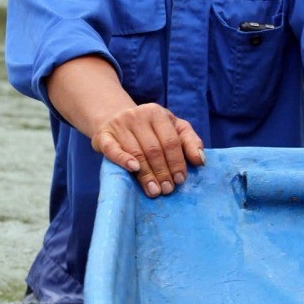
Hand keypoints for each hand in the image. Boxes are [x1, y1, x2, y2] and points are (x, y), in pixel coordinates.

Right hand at [91, 103, 205, 198]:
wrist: (113, 117)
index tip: (180, 180)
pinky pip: (113, 149)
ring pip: (136, 152)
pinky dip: (123, 159)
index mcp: (157, 113)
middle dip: (163, 172)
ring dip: (147, 174)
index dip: (177, 162)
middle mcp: (137, 116)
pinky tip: (133, 169)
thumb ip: (189, 141)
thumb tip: (200, 161)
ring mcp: (119, 125)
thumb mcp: (172, 127)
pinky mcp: (103, 136)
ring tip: (154, 190)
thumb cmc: (148, 128)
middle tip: (168, 190)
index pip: (170, 141)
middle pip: (154, 149)